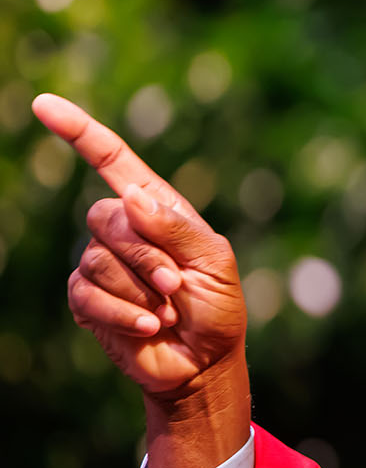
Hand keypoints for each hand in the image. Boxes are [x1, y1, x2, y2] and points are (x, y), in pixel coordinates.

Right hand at [33, 92, 249, 467]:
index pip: (113, 162)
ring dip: (140, 291)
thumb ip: (177, 228)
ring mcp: (101, 264)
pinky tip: (150, 326)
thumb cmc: (218, 309)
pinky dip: (125, 314)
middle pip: (107, 218)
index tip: (44, 105)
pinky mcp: (88, 300)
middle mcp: (124, 230)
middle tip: (177, 285)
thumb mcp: (215, 263)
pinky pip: (89, 296)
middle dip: (146, 255)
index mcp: (158, 210)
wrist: (205, 362)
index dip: (79, 133)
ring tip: (168, 311)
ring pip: (98, 261)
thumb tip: (131, 196)